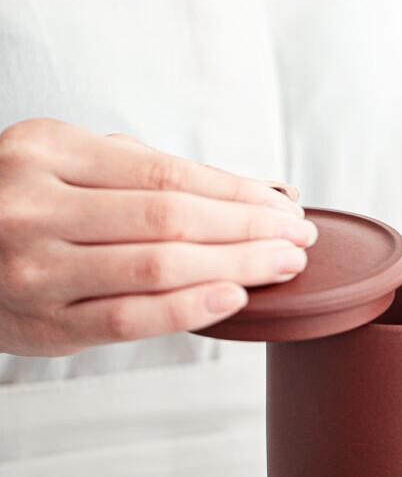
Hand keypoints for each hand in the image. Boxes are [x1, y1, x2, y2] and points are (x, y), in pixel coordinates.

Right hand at [0, 118, 316, 355]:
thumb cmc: (27, 202)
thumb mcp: (74, 166)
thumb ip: (156, 174)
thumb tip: (265, 190)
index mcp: (48, 152)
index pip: (170, 175)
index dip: (240, 195)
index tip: (287, 207)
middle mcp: (34, 206)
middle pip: (172, 219)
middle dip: (250, 230)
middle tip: (300, 237)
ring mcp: (35, 269)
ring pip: (158, 268)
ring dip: (236, 266)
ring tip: (283, 265)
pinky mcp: (44, 324)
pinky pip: (131, 318)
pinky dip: (190, 309)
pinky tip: (235, 297)